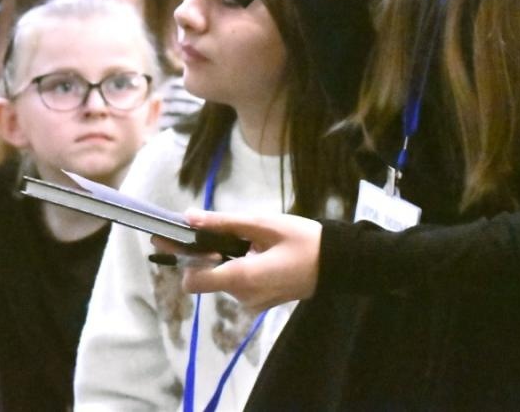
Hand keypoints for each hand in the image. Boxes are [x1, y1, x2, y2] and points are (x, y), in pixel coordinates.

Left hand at [180, 211, 321, 314]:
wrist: (338, 264)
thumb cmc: (304, 239)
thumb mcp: (264, 224)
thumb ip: (224, 222)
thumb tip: (188, 217)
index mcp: (243, 278)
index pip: (192, 281)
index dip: (183, 259)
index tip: (181, 237)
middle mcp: (242, 296)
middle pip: (205, 277)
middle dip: (203, 254)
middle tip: (211, 228)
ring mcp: (251, 302)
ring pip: (220, 279)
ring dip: (222, 259)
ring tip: (244, 238)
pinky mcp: (259, 302)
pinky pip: (236, 283)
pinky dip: (236, 266)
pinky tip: (254, 251)